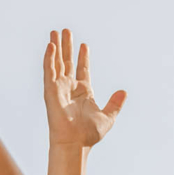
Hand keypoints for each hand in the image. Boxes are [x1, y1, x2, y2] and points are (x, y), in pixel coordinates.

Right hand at [44, 29, 125, 148]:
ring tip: (55, 32)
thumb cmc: (89, 134)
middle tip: (66, 31)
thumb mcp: (108, 117)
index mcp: (83, 92)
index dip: (83, 57)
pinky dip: (49, 58)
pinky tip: (51, 46)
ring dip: (56, 47)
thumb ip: (115, 103)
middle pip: (68, 62)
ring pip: (57, 62)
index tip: (84, 45)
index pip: (82, 70)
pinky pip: (49, 71)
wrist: (75, 143)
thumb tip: (124, 92)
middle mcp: (70, 88)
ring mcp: (59, 88)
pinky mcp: (50, 91)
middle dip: (67, 46)